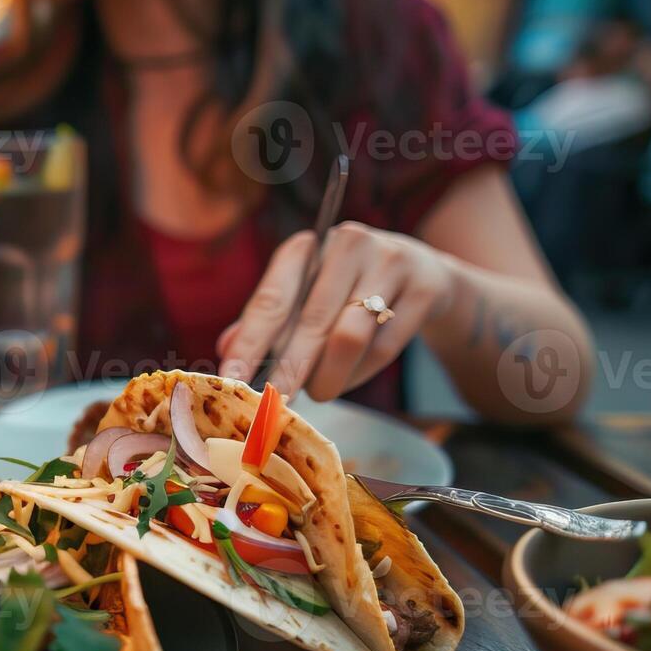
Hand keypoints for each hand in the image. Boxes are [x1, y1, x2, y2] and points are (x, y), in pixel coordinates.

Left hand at [217, 222, 458, 400]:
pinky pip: (384, 346)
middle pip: (310, 322)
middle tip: (276, 406)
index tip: (230, 379)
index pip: (271, 300)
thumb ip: (268, 323)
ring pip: (350, 337)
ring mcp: (390, 261)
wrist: (422, 273)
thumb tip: (226, 350)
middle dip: (289, 370)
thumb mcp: (305, 297)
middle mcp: (347, 244)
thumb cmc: (345, 292)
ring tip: (320, 391)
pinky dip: (361, 372)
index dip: (249, 343)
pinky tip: (350, 376)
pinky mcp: (424, 286)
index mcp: (307, 247)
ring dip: (330, 376)